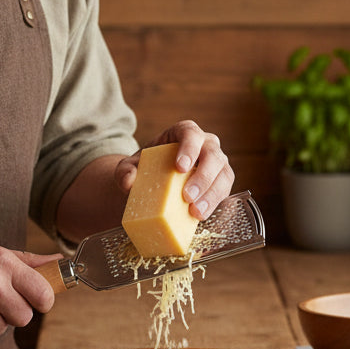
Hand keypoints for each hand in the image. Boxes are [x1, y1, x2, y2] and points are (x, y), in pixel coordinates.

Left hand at [118, 119, 234, 219]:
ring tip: (195, 212)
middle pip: (213, 155)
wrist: (154, 184)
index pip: (191, 134)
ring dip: (212, 194)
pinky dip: (215, 204)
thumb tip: (128, 182)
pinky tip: (202, 216)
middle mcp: (206, 145)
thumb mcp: (130, 167)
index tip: (180, 167)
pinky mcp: (221, 183)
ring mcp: (217, 164)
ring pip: (224, 175)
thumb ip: (125, 171)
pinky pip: (224, 191)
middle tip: (187, 196)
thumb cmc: (145, 168)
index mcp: (184, 133)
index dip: (189, 148)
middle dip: (202, 177)